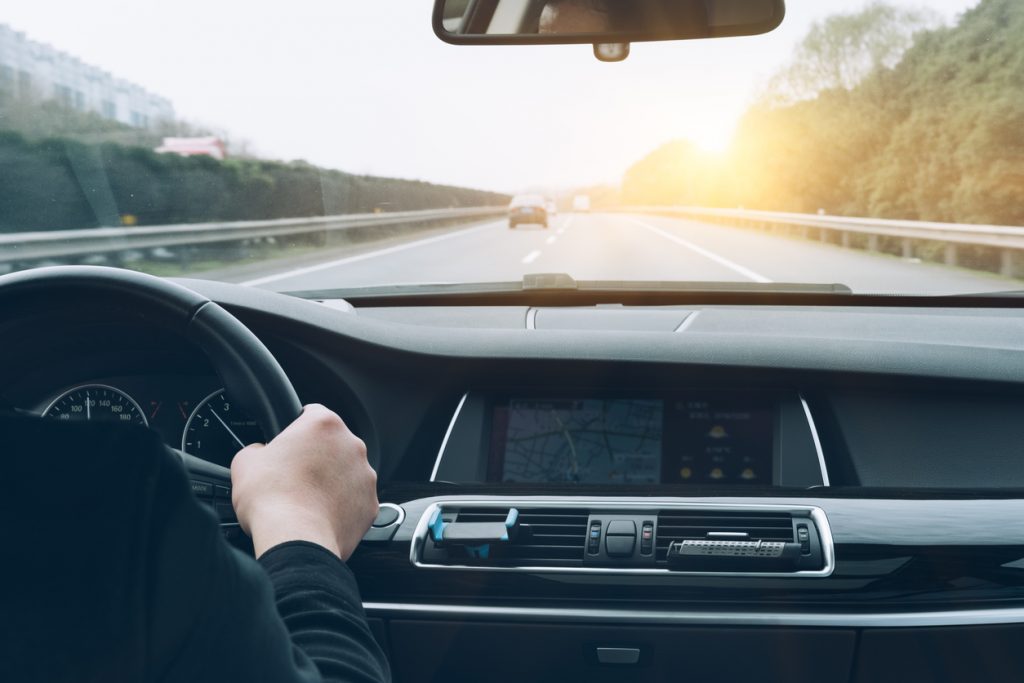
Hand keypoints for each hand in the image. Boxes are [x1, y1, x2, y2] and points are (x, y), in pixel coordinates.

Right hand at [230, 404, 377, 559]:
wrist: (295, 540)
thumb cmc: (271, 499)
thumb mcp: (246, 462)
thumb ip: (257, 448)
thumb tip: (260, 453)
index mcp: (324, 425)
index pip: (312, 413)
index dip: (296, 428)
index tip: (288, 443)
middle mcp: (352, 445)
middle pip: (333, 444)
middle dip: (316, 456)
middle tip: (293, 476)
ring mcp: (365, 475)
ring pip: (347, 472)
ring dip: (331, 481)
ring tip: (306, 499)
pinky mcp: (370, 503)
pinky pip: (355, 499)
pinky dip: (341, 505)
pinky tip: (320, 515)